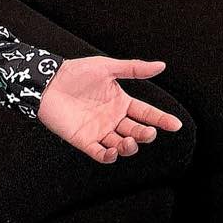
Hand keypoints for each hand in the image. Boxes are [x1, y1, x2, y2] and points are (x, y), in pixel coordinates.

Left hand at [37, 56, 182, 162]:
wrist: (47, 82)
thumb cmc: (75, 73)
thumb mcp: (107, 68)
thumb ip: (134, 69)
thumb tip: (161, 66)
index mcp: (121, 103)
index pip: (146, 113)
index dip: (161, 119)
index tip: (175, 124)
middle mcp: (112, 119)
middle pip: (136, 132)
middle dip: (145, 134)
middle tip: (148, 132)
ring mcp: (99, 131)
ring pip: (122, 146)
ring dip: (129, 147)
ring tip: (130, 141)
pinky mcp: (84, 140)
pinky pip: (100, 154)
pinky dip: (109, 156)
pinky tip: (114, 151)